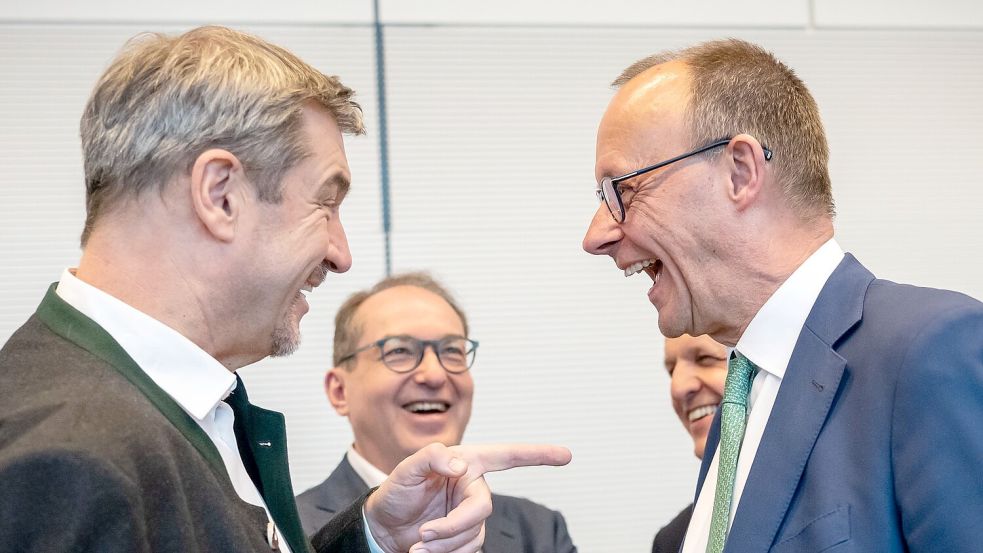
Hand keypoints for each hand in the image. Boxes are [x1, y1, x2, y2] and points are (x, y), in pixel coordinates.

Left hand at [364, 442, 570, 552]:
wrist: (383, 528)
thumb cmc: (394, 493)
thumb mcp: (405, 469)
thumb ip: (431, 457)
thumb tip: (459, 465)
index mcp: (467, 462)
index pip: (508, 456)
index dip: (538, 454)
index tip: (565, 455)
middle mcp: (474, 486)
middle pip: (482, 508)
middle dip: (453, 526)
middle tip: (424, 534)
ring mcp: (471, 513)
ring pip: (473, 533)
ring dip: (444, 543)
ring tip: (418, 544)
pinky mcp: (466, 536)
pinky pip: (468, 548)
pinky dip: (445, 552)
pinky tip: (424, 549)